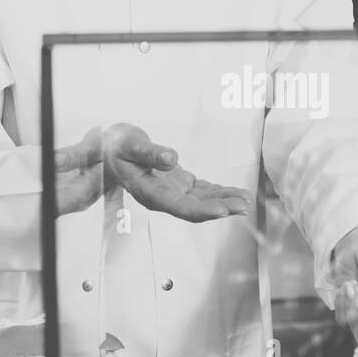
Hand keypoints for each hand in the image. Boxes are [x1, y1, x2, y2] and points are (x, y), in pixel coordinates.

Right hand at [55, 124, 252, 221]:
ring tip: (246, 201)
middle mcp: (163, 198)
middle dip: (221, 208)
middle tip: (244, 206)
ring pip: (202, 201)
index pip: (179, 207)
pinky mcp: (179, 184)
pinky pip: (202, 191)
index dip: (202, 211)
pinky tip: (236, 193)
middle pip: (195, 208)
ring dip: (225, 202)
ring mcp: (172, 192)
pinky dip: (220, 192)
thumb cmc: (118, 147)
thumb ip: (151, 153)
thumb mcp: (130, 145)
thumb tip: (172, 159)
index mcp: (150, 193)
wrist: (111, 150)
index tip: (222, 211)